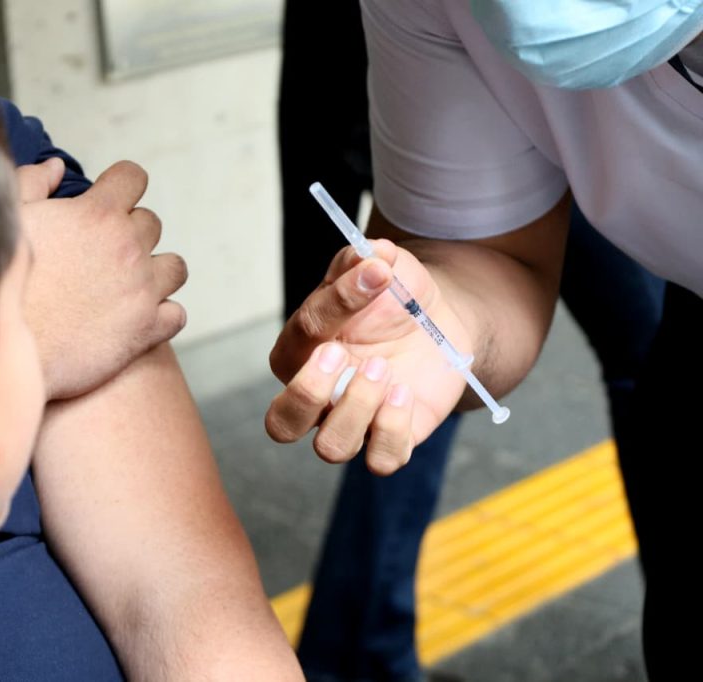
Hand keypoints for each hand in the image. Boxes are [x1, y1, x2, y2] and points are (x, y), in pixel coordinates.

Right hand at [17, 159, 187, 399]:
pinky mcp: (147, 330)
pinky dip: (163, 315)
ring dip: (157, 271)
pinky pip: (176, 314)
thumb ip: (32, 183)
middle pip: (151, 224)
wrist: (5, 350)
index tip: (108, 200)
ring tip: (129, 285)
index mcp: (98, 213)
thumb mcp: (7, 221)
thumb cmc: (1, 284)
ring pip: (175, 267)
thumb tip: (57, 167)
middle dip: (130, 233)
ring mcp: (143, 289)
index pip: (133, 177)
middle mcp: (129, 246)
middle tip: (101, 254)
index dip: (121, 186)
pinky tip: (137, 319)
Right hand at [266, 240, 468, 474]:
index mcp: (300, 351)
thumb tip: (371, 254)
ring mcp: (351, 422)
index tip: (376, 274)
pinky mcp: (389, 439)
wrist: (439, 322)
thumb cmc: (393, 298)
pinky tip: (406, 394)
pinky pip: (380, 460)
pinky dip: (393, 430)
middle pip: (282, 425)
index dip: (337, 303)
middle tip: (340, 354)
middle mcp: (317, 396)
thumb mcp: (380, 269)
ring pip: (331, 447)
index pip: (299, 338)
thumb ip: (363, 259)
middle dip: (307, 393)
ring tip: (384, 370)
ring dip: (356, 408)